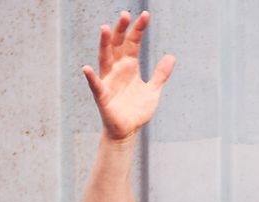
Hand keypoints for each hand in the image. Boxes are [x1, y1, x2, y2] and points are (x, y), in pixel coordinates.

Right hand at [81, 11, 175, 140]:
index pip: (132, 43)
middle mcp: (117, 70)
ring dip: (104, 44)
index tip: (145, 15)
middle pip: (117, 45)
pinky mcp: (102, 96)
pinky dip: (91, 77)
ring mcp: (108, 81)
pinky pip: (96, 85)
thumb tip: (171, 56)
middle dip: (121, 30)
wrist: (128, 131)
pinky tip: (87, 68)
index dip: (138, 30)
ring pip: (105, 59)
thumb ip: (160, 74)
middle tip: (125, 14)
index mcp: (129, 66)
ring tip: (104, 28)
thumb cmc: (137, 110)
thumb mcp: (153, 90)